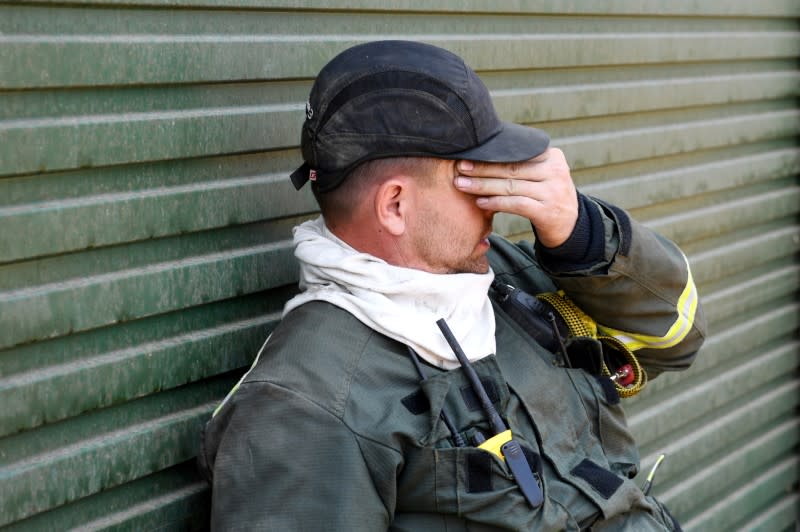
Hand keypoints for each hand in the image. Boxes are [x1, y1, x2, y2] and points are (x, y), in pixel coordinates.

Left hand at [454, 147, 578, 247]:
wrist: (570, 225)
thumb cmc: (546, 195)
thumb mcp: (542, 173)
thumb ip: (522, 162)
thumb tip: (484, 150)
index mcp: (552, 156)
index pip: (516, 153)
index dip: (491, 154)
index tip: (468, 153)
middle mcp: (555, 171)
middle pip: (511, 168)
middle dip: (482, 168)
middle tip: (460, 168)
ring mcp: (553, 192)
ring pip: (510, 186)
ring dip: (483, 185)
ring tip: (462, 185)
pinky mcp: (547, 212)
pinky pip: (516, 204)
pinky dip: (495, 202)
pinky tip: (479, 202)